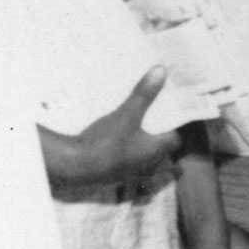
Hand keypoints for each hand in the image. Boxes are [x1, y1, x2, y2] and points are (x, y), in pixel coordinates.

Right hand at [39, 68, 179, 191]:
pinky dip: (122, 159)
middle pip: (159, 152)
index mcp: (155, 150)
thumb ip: (144, 94)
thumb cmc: (106, 141)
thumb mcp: (127, 114)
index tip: (169, 118)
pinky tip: (112, 149)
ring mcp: (128, 173)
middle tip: (153, 125)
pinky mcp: (111, 177)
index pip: (174, 140)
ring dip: (140, 152)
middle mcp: (146, 164)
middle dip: (158, 140)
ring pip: (142, 163)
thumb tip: (161, 71)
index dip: (173, 129)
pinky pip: (123, 169)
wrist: (74, 167)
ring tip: (134, 136)